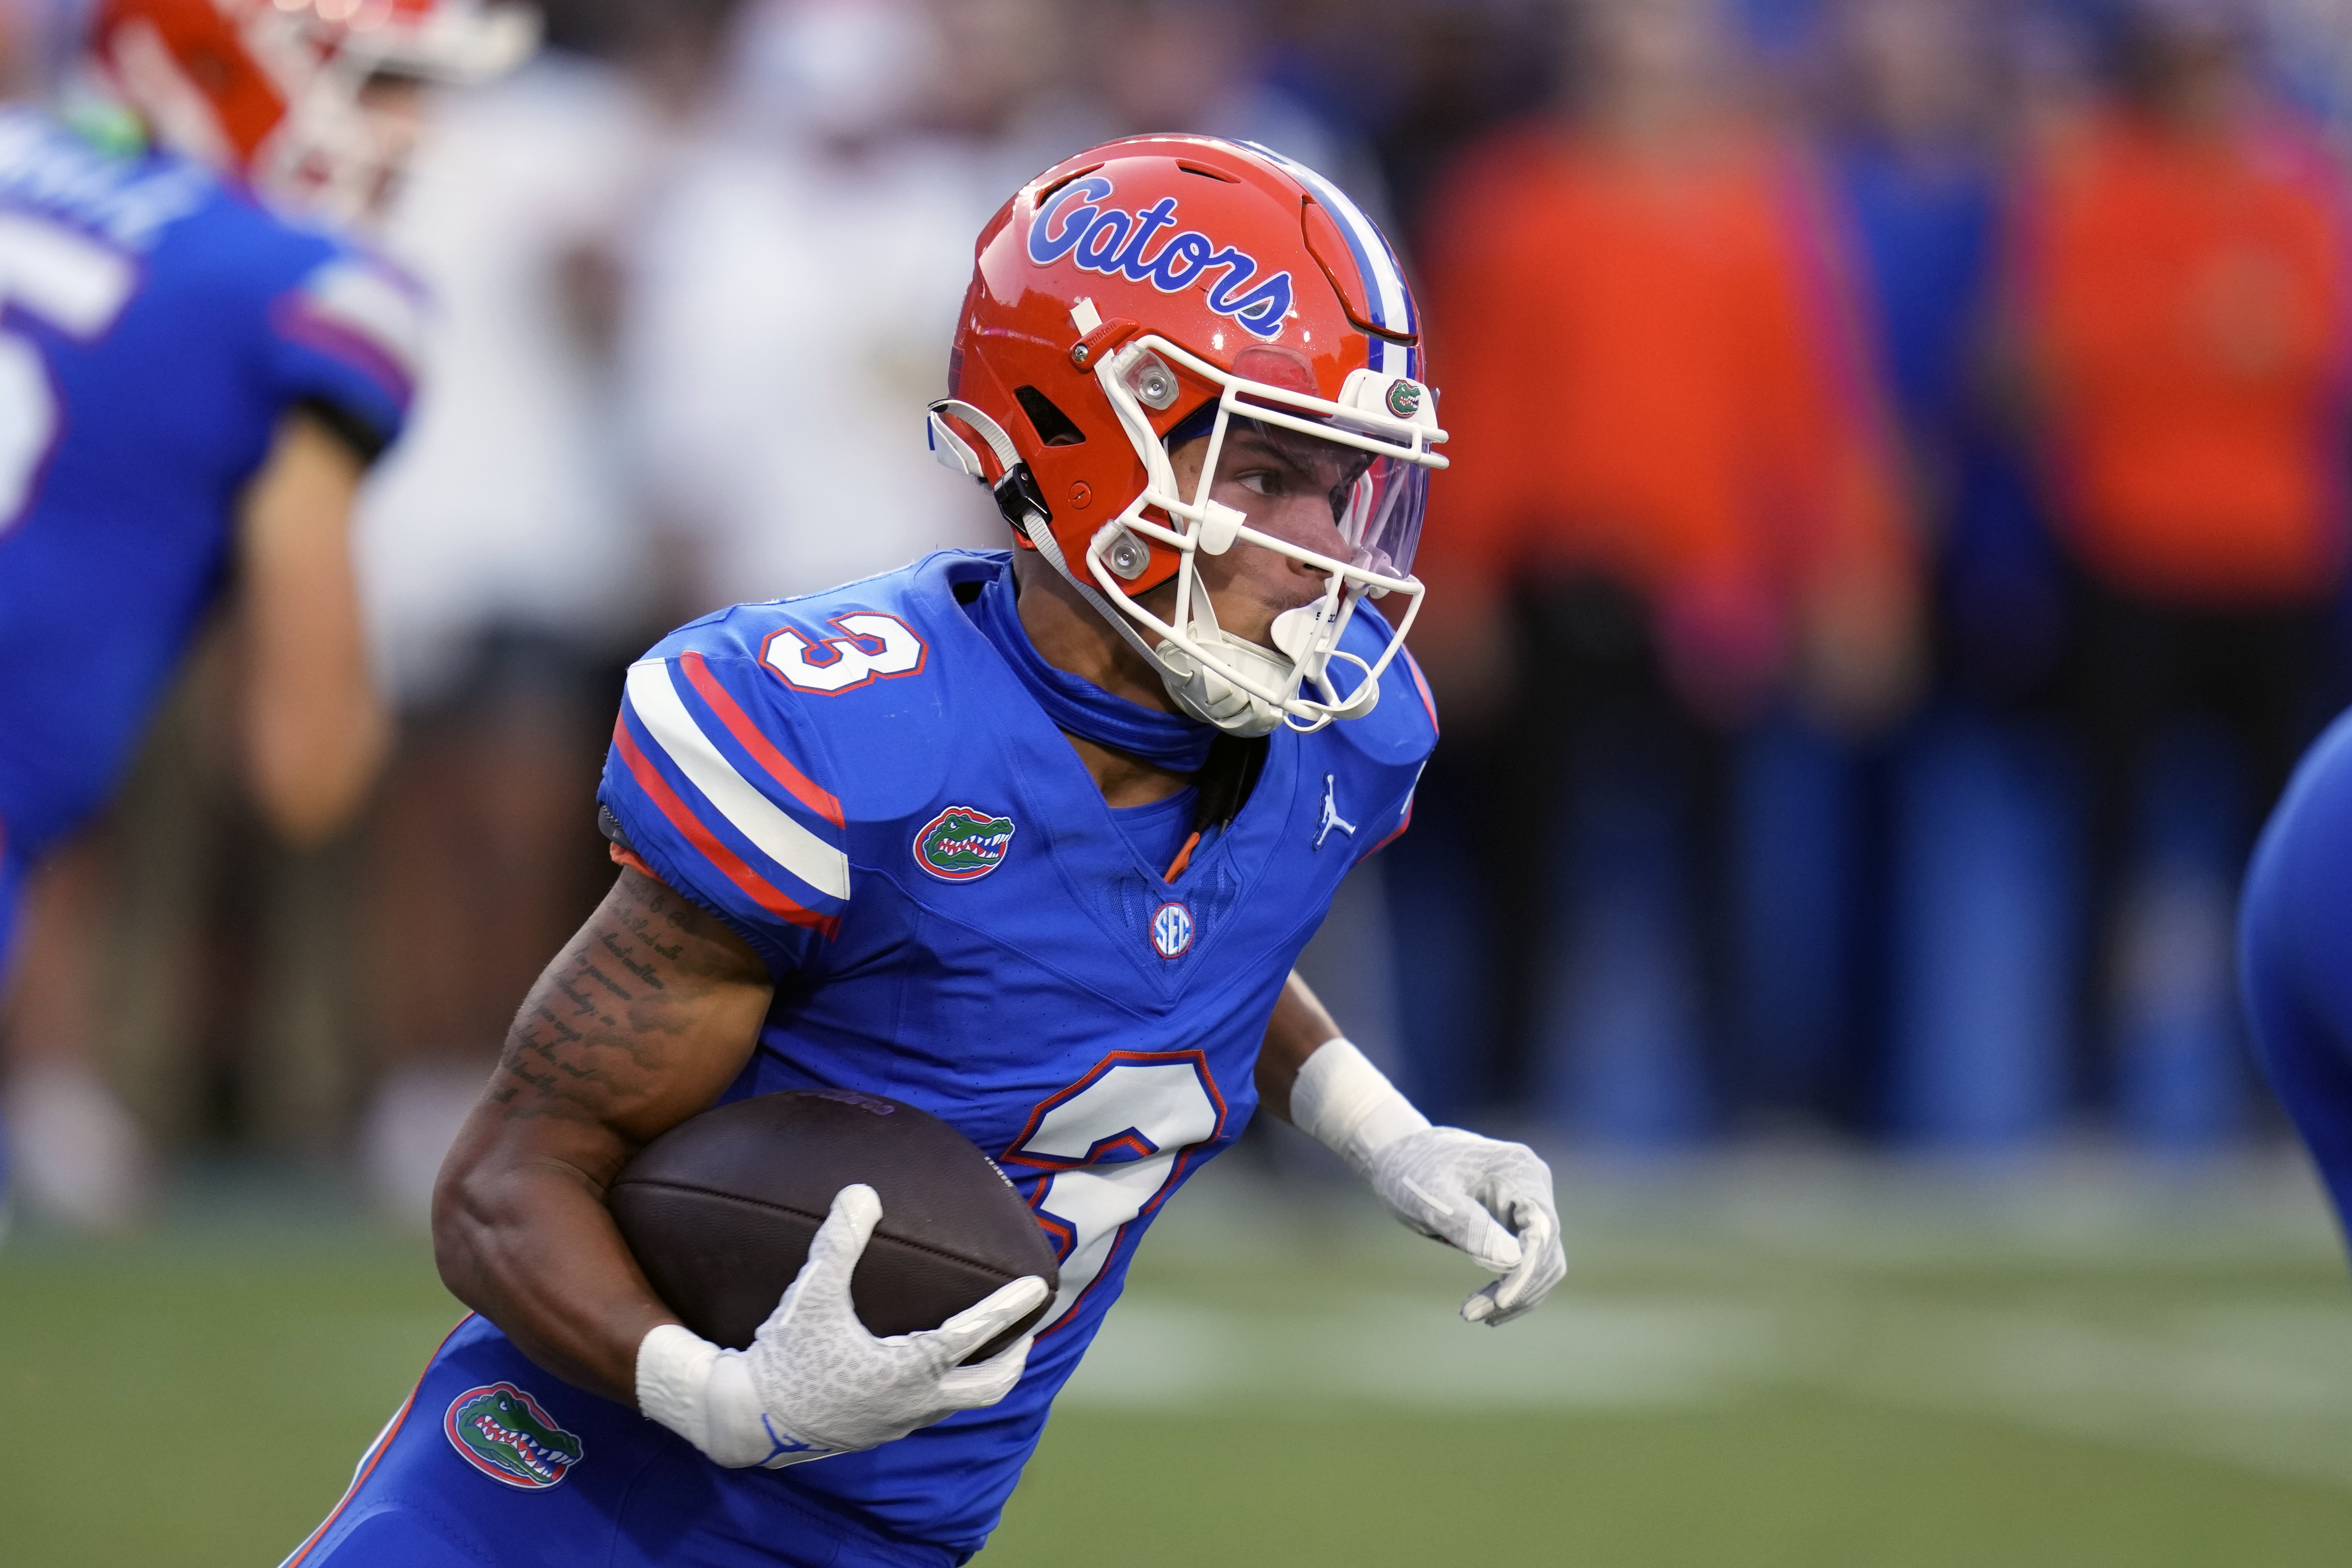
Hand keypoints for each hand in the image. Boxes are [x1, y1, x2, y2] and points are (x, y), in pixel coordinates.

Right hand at [637, 1184, 1047, 1467]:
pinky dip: (948, 1388)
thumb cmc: (784, 1358)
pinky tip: (933, 1370)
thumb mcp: (811, 1296)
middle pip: (989, 1387)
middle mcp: (913, 1402)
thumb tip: (861, 1192)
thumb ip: (838, 1243)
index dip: (1008, 1308)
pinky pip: (931, 1411)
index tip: (1039, 1286)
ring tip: (993, 1348)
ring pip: (961, 1403)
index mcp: (907, 1370)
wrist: (746, 1422)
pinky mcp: (878, 1432)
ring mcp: (898, 1423)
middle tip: (1029, 1329)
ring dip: (984, 1375)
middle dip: (1014, 1356)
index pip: (974, 1334)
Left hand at [1364, 1128, 1564, 1325]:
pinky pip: (1526, 1264)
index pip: (1541, 1229)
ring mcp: (1528, 1205)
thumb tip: (1511, 1263)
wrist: (1400, 1156)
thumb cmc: (1411, 1170)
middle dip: (1515, 1289)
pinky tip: (1484, 1307)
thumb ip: (1469, 1226)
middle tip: (1472, 1314)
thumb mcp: (1430, 1198)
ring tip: (1472, 1313)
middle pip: (1546, 1251)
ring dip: (1514, 1295)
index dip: (1526, 1270)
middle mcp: (1534, 1185)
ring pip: (1541, 1264)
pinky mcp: (1517, 1224)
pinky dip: (1509, 1287)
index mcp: (1520, 1169)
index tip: (1499, 1301)